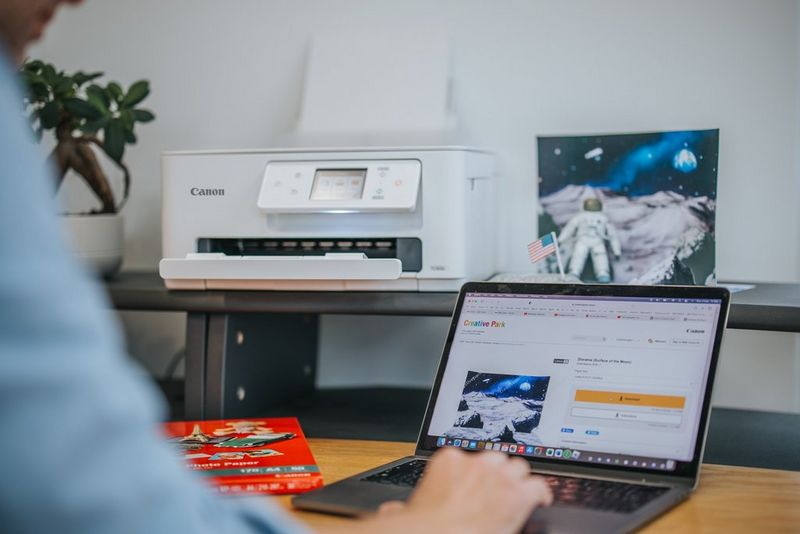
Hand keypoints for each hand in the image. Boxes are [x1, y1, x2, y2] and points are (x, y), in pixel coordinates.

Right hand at [325, 447, 552, 533]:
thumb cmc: (425, 527)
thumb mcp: (408, 511)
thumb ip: (401, 507)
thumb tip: (390, 511)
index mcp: (449, 460)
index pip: (469, 457)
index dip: (476, 473)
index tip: (475, 485)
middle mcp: (476, 461)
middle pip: (497, 458)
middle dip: (498, 474)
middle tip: (497, 491)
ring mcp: (499, 475)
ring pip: (518, 468)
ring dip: (518, 481)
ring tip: (518, 494)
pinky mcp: (519, 493)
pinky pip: (538, 486)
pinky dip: (540, 494)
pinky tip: (541, 501)